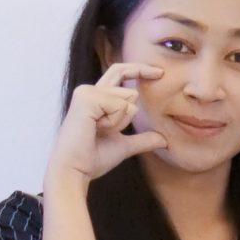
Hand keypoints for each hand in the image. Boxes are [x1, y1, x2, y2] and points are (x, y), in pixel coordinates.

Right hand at [46, 62, 169, 187]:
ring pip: (128, 100)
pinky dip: (114, 122)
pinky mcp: (86, 98)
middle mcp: (89, 90)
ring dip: (119, 122)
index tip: (160, 73)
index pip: (120, 72)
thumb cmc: (92, 159)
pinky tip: (95, 129)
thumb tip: (163, 140)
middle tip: (104, 133)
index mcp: (96, 98)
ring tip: (97, 132)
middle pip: (131, 92)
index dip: (140, 69)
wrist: (75, 170)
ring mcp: (86, 92)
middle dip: (126, 119)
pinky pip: (120, 106)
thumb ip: (142, 140)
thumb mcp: (123, 146)